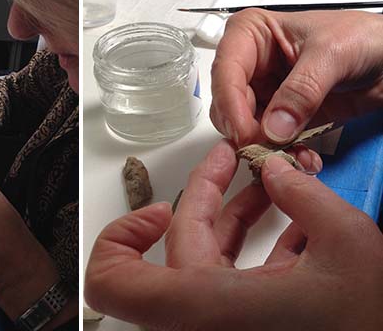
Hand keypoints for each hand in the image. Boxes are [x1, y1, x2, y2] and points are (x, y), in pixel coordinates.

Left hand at [85, 140, 382, 329]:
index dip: (118, 241)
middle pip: (181, 245)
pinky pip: (236, 277)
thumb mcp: (348, 244)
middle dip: (207, 193)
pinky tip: (289, 221)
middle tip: (230, 159)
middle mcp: (206, 319)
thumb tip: (276, 171)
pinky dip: (253, 244)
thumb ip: (304, 196)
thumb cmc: (371, 322)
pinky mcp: (251, 322)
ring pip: (210, 258)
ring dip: (233, 215)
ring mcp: (229, 321)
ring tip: (266, 182)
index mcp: (208, 306)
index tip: (155, 211)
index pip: (116, 286)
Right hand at [210, 9, 382, 145]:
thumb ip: (302, 90)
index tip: (245, 131)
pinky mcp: (278, 116)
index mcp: (250, 34)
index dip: (230, 103)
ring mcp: (263, 92)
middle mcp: (250, 64)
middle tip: (265, 149)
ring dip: (263, 146)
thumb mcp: (332, 54)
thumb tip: (273, 127)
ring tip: (290, 154)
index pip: (225, 70)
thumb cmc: (364, 38)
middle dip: (244, 129)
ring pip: (241, 126)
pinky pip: (266, 141)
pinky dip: (280, 153)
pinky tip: (301, 156)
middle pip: (227, 103)